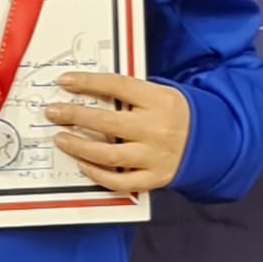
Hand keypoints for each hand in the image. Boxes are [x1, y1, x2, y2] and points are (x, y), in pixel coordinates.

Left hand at [44, 72, 190, 194]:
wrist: (209, 142)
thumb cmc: (174, 114)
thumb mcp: (159, 94)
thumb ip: (129, 94)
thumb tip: (87, 91)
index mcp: (159, 100)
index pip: (118, 86)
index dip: (88, 82)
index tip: (65, 81)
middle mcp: (157, 129)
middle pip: (108, 123)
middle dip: (74, 116)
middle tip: (53, 112)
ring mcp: (155, 156)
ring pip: (109, 155)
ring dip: (79, 147)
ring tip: (61, 138)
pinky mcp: (154, 178)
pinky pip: (119, 180)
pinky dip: (97, 174)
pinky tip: (82, 164)